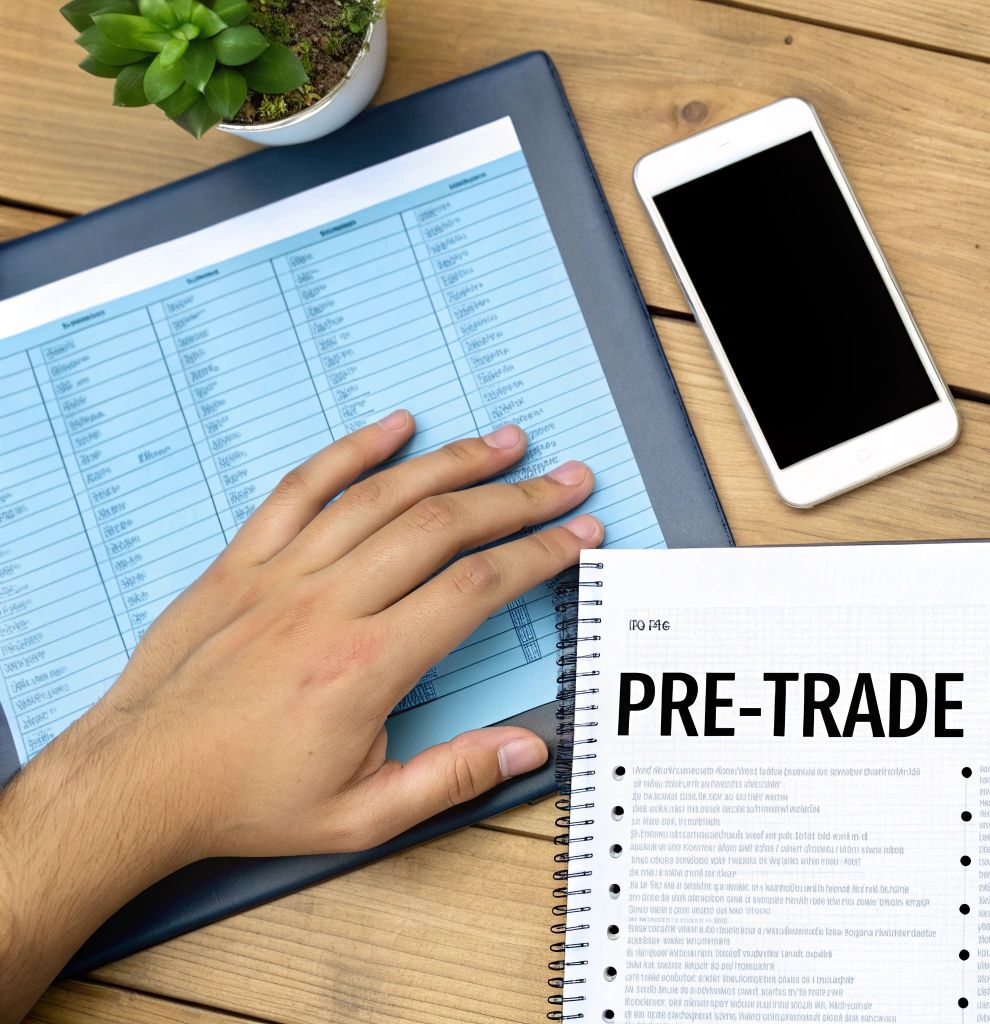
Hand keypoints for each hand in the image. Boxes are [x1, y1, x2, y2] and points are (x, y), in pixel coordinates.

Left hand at [46, 410, 601, 862]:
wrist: (138, 784)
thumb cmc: (244, 801)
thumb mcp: (363, 816)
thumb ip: (453, 777)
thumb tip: (529, 748)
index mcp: (365, 666)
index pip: (475, 589)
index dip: (538, 555)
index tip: (578, 536)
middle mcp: (326, 607)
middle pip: (441, 528)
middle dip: (517, 499)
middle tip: (566, 480)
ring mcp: (281, 576)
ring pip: (382, 497)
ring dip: (452, 463)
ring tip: (505, 443)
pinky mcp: (241, 564)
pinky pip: (303, 490)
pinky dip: (352, 451)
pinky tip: (395, 427)